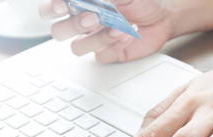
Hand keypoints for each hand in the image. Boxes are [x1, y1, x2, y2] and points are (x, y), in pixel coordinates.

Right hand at [39, 0, 172, 62]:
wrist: (161, 17)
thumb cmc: (140, 1)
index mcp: (79, 4)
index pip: (51, 9)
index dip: (51, 9)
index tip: (62, 6)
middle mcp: (82, 23)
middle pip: (58, 31)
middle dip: (73, 26)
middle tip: (92, 18)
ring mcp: (93, 40)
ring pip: (77, 47)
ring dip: (97, 37)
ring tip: (117, 26)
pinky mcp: (106, 53)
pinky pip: (100, 55)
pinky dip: (114, 44)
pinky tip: (126, 35)